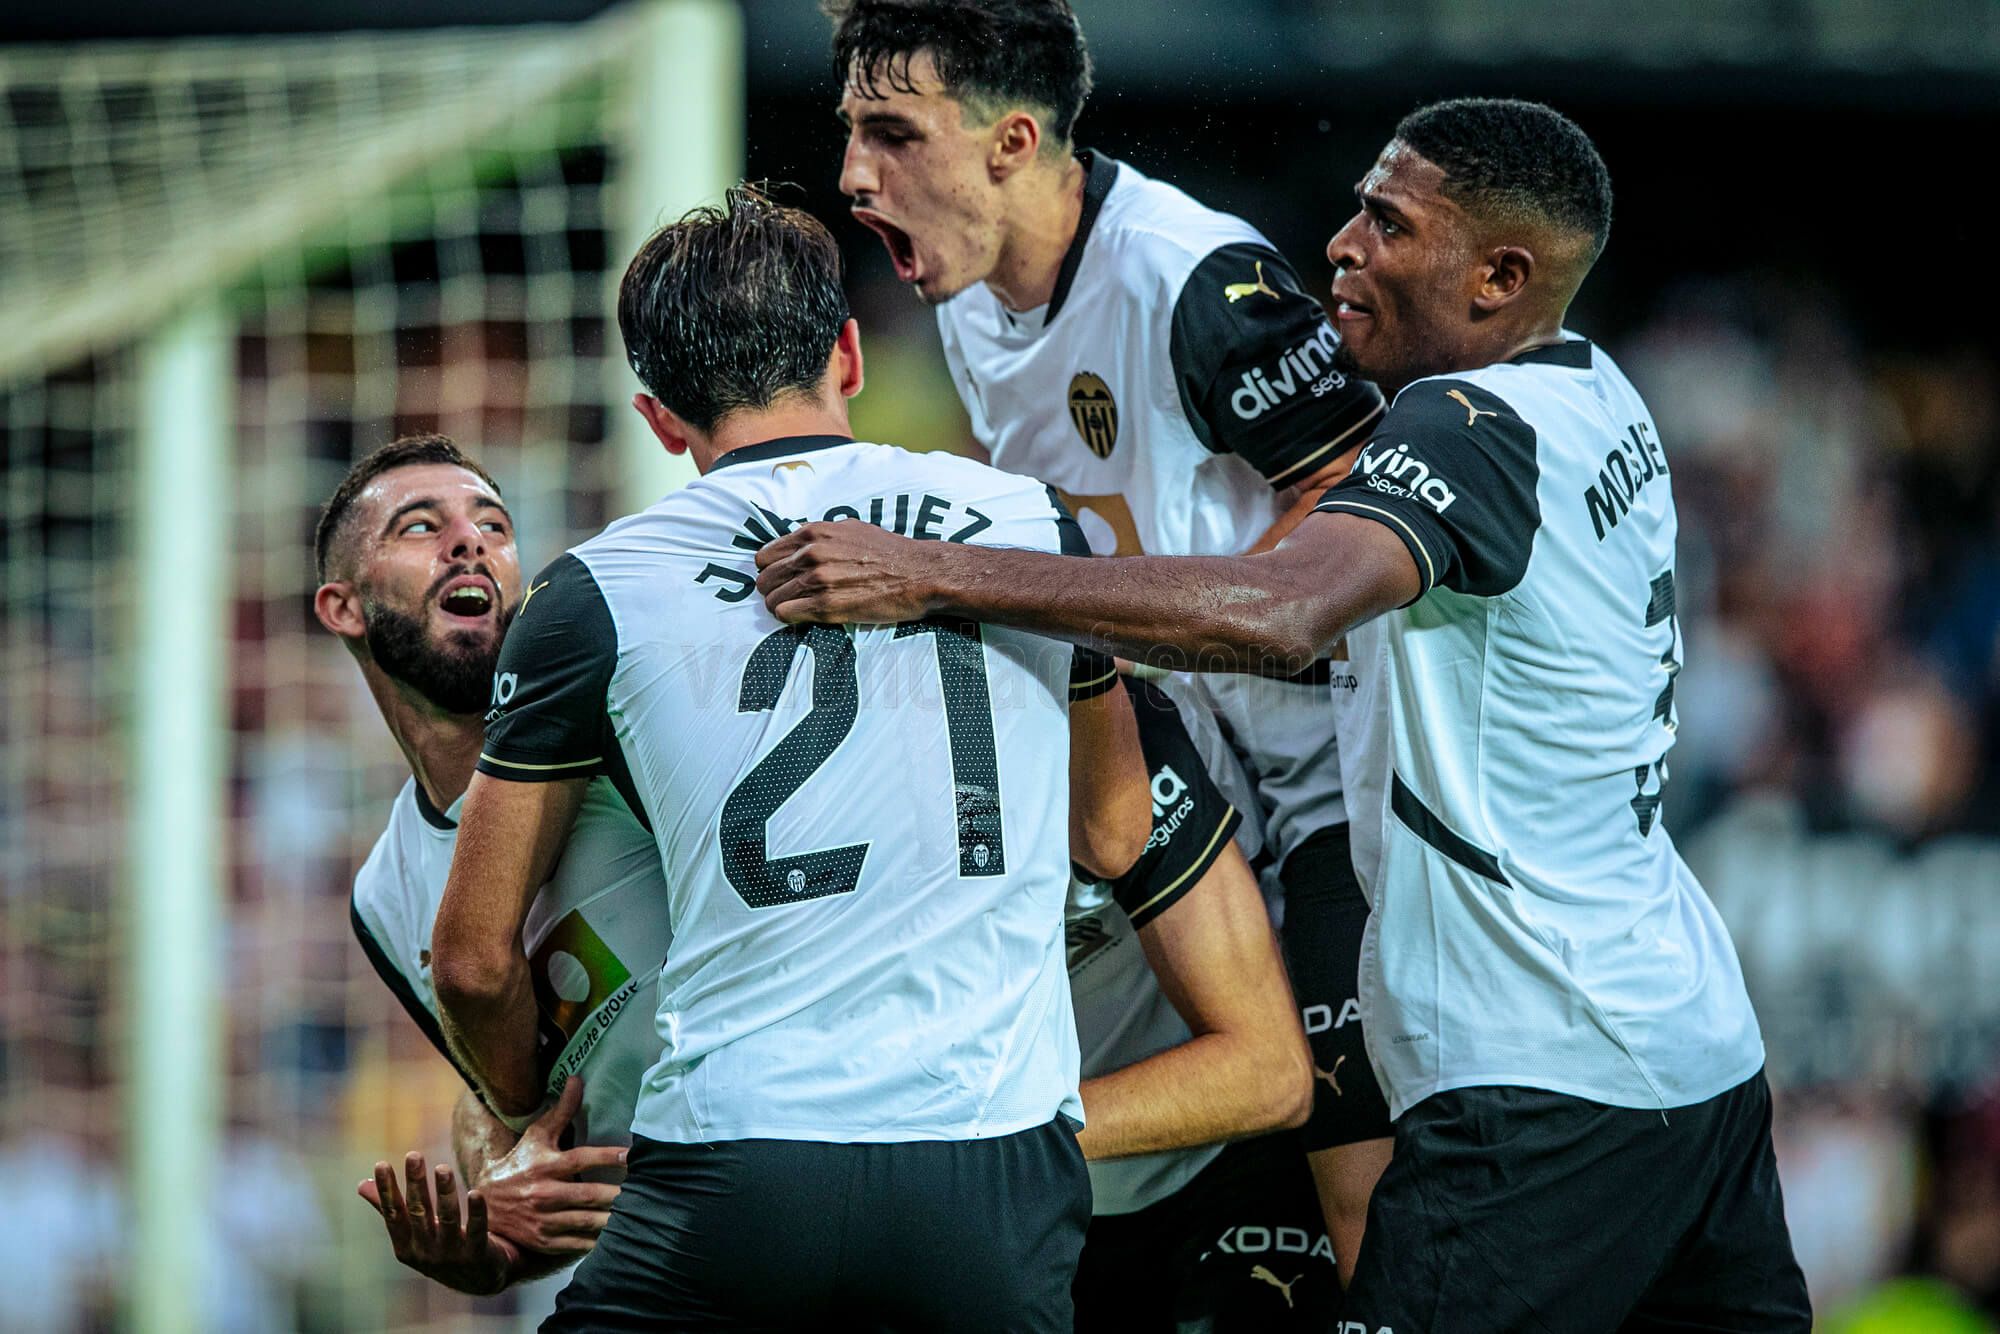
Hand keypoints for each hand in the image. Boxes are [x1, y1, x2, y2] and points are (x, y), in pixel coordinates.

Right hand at [359, 1152, 518, 1295]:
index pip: (393, 1214)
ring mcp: (451, 1255)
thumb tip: (361, 1184)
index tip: (381, 1164)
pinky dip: (476, 1213)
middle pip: (419, 1213)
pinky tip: (475, 1193)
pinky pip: (476, 1231)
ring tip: (443, 1168)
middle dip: (416, 1184)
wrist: (478, 1280)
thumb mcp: (413, 1234)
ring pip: (447, 1220)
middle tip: (413, 1155)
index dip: (387, 1190)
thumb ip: (391, 1210)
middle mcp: (425, 1252)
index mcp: (405, 1246)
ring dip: (444, 1193)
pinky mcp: (477, 1255)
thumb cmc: (440, 1249)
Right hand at [472, 1075, 626, 1258]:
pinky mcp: (545, 1240)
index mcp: (547, 1165)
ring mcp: (545, 1219)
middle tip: (645, 1192)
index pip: (583, 1159)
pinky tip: (617, 1238)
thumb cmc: (518, 1164)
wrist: (485, 1204)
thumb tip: (576, 1079)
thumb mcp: (536, 1136)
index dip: (609, 1157)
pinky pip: (576, 1243)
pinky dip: (597, 1242)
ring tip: (637, 1214)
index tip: (633, 1156)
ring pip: (586, 1221)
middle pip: (590, 1194)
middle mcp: (546, 1193)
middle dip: (618, 1195)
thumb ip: (561, 1111)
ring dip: (612, 1219)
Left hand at [755, 521, 940, 623]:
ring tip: (796, 610)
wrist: (918, 574)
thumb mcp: (851, 529)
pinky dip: (790, 618)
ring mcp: (817, 580)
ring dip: (780, 607)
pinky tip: (803, 617)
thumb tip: (800, 543)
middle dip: (772, 590)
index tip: (780, 578)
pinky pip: (786, 614)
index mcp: (814, 533)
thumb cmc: (889, 552)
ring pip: (772, 599)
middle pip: (765, 579)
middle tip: (786, 598)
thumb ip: (820, 535)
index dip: (771, 569)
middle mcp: (811, 554)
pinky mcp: (826, 606)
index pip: (766, 555)